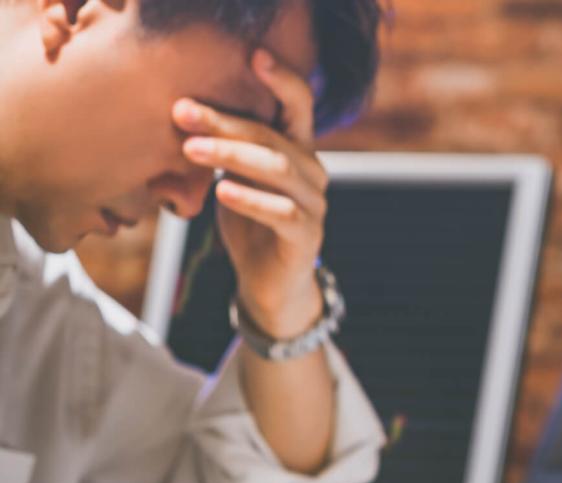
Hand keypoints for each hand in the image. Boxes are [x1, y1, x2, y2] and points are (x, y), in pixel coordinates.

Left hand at [172, 49, 327, 338]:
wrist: (268, 283)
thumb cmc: (249, 223)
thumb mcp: (234, 177)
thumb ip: (224, 149)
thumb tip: (182, 112)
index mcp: (297, 150)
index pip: (298, 106)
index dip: (282, 79)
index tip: (255, 55)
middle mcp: (312, 171)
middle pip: (274, 136)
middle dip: (225, 122)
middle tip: (182, 113)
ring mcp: (315, 204)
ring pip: (278, 169)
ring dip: (232, 155)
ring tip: (191, 149)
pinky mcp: (308, 236)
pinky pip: (283, 212)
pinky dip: (251, 200)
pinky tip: (222, 192)